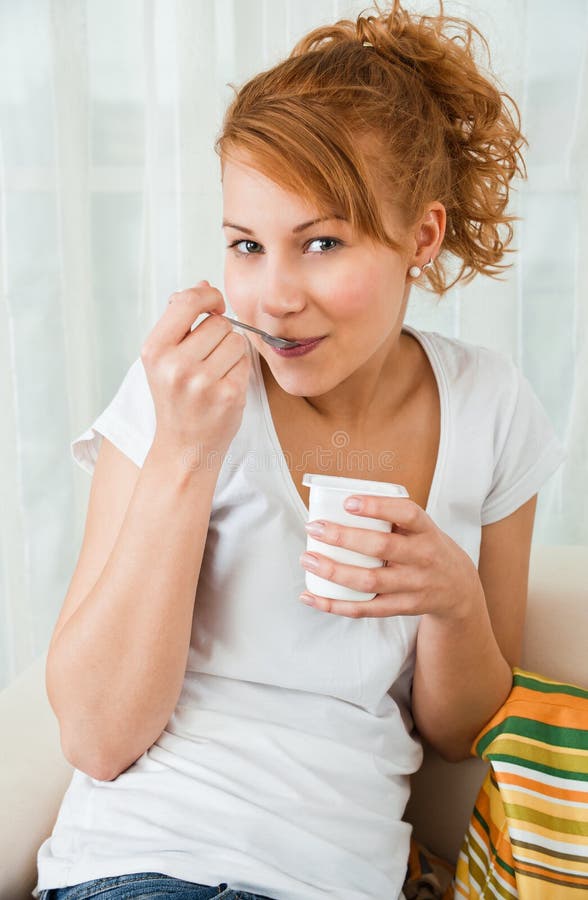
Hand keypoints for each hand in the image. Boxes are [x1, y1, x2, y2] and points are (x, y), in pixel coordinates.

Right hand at [141, 281, 250, 459]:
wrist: (183, 447)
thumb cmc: (176, 399)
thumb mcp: (165, 358)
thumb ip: (181, 319)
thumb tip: (203, 286)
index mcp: (155, 350)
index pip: (188, 301)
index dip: (208, 298)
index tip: (214, 306)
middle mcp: (176, 365)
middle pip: (219, 323)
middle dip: (220, 334)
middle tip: (208, 358)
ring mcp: (203, 382)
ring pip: (236, 340)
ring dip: (232, 352)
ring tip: (216, 373)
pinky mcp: (228, 395)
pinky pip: (246, 362)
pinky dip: (240, 370)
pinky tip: (225, 386)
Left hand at [299, 495, 483, 618]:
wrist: (458, 588)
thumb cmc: (425, 547)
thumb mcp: (420, 527)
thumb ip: (390, 515)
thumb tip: (337, 500)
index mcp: (426, 531)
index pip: (407, 514)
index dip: (377, 507)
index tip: (348, 502)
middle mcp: (422, 557)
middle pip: (381, 548)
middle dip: (343, 538)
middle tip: (314, 528)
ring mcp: (413, 585)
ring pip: (369, 581)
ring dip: (334, 571)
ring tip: (308, 559)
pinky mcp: (402, 607)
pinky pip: (365, 609)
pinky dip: (335, 605)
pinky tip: (311, 596)